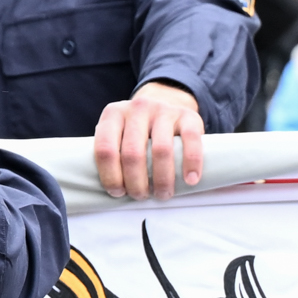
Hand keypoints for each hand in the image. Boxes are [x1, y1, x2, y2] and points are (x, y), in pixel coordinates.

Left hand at [93, 83, 208, 198]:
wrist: (166, 101)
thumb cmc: (138, 131)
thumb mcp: (118, 133)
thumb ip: (112, 153)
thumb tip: (108, 190)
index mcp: (114, 114)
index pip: (105, 149)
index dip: (110, 176)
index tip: (118, 193)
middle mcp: (137, 108)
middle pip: (133, 154)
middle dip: (136, 183)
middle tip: (141, 196)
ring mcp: (163, 110)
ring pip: (161, 150)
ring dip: (162, 180)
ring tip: (163, 194)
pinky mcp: (188, 115)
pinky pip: (191, 140)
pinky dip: (192, 164)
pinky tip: (191, 180)